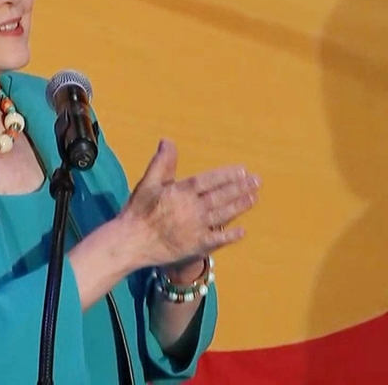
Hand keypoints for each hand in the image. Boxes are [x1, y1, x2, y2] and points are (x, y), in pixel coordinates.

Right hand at [118, 139, 259, 271]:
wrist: (131, 242)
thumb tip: (168, 140)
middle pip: (221, 196)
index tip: (243, 171)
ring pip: (223, 215)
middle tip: (257, 181)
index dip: (227, 175)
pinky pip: (217, 239)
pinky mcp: (195, 246)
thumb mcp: (148, 182)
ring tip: (254, 198)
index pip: (209, 180)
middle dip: (240, 188)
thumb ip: (162, 162)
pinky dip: (230, 235)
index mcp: (181, 192)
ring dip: (240, 206)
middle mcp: (192, 209)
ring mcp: (196, 228)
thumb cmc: (138, 211)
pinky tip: (243, 231)